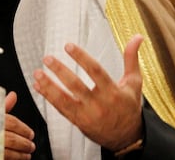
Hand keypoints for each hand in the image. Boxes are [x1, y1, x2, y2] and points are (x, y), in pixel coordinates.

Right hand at [4, 91, 35, 158]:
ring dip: (21, 154)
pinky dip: (14, 158)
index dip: (23, 128)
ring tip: (27, 153)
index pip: (11, 122)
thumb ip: (1, 106)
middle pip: (11, 138)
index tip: (30, 133)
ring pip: (8, 151)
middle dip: (24, 143)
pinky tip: (19, 158)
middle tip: (31, 145)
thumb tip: (13, 95)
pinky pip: (4, 158)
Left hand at [32, 34, 144, 151]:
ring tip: (38, 73)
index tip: (69, 46)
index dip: (81, 58)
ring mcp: (86, 114)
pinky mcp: (78, 121)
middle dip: (60, 71)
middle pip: (76, 85)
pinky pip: (60, 109)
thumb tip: (137, 38)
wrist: (126, 137)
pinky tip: (39, 86)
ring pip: (64, 99)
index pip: (95, 71)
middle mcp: (98, 104)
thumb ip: (131, 59)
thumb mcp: (134, 83)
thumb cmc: (128, 107)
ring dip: (49, 86)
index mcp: (113, 92)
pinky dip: (48, 97)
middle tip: (48, 59)